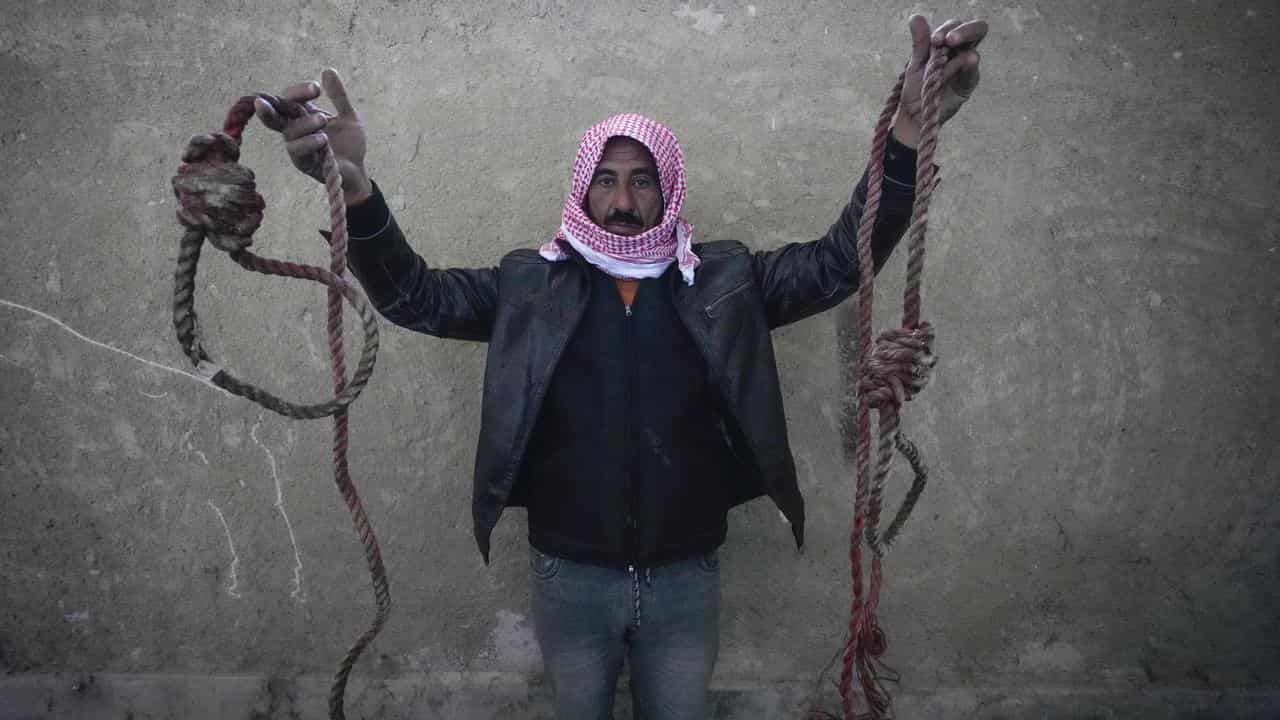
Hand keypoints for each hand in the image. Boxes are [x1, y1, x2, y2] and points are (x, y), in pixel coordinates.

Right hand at [253, 68, 372, 204]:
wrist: (357, 170)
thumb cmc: (349, 145)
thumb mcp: (348, 116)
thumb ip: (339, 96)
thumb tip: (328, 70)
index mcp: (304, 115)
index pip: (291, 98)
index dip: (299, 91)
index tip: (317, 89)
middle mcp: (295, 129)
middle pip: (274, 115)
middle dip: (267, 108)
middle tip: (261, 101)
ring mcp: (296, 146)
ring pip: (288, 132)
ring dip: (305, 124)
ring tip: (323, 121)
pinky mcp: (302, 163)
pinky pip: (297, 151)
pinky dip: (309, 142)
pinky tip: (322, 139)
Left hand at [892, 15, 985, 147]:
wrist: (914, 114)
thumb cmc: (917, 87)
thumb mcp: (916, 63)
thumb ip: (920, 42)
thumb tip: (916, 17)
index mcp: (948, 43)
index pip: (955, 26)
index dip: (948, 28)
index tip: (935, 40)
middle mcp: (960, 52)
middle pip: (975, 30)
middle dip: (965, 30)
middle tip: (950, 39)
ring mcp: (966, 67)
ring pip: (973, 50)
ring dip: (961, 49)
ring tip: (949, 51)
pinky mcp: (968, 84)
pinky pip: (972, 72)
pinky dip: (969, 66)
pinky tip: (969, 58)